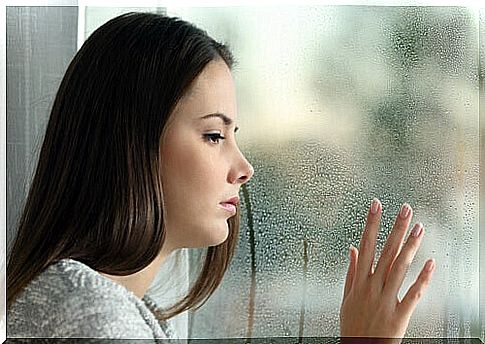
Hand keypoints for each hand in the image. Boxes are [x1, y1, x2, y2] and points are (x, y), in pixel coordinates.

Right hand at [339, 198, 435, 341]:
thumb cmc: (353, 324)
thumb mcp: (346, 297)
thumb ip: (351, 272)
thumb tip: (352, 249)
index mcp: (359, 281)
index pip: (365, 245)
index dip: (371, 224)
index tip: (376, 206)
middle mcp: (373, 287)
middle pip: (385, 252)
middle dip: (396, 229)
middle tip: (406, 209)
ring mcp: (386, 300)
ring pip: (399, 268)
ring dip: (410, 247)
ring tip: (419, 228)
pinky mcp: (399, 314)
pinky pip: (413, 294)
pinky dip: (423, 278)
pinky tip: (431, 263)